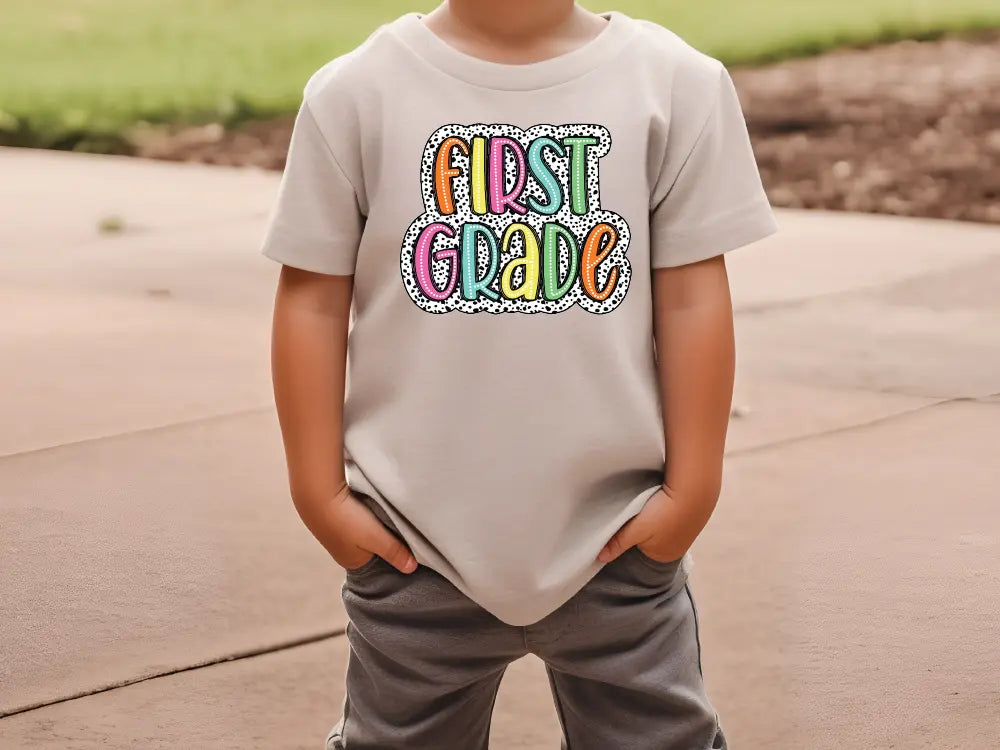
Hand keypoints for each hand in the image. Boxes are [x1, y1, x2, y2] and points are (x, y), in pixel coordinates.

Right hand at [298, 484, 417, 573]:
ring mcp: (339, 534)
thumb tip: (411, 569)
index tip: (409, 544)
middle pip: (373, 548)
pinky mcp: (336, 516)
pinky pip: (358, 519)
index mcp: (354, 562)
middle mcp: (344, 551)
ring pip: (366, 532)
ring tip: (386, 515)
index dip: (394, 555)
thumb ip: (395, 552)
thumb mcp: (377, 538)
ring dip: (376, 525)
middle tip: (401, 527)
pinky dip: (366, 514)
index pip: (380, 564)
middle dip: (385, 539)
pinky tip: (371, 506)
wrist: (316, 494)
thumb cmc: (347, 520)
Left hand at [596, 486, 709, 563]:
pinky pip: (671, 517)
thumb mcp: (637, 529)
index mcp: (662, 556)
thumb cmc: (664, 513)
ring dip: (653, 519)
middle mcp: (676, 549)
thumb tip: (599, 558)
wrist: (694, 489)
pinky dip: (664, 512)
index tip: (623, 527)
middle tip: (634, 516)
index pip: (639, 552)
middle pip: (650, 542)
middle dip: (641, 530)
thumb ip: (618, 543)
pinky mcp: (690, 516)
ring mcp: (686, 533)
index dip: (630, 540)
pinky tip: (660, 503)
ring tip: (647, 508)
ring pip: (660, 528)